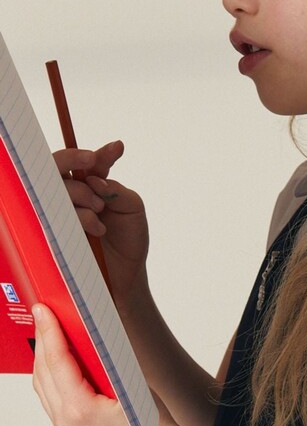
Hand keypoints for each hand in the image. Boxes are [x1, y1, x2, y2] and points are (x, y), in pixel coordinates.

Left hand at [31, 303, 180, 425]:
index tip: (44, 310)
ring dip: (43, 357)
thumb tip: (87, 333)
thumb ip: (104, 360)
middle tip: (44, 314)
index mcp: (80, 411)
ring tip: (49, 333)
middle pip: (43, 371)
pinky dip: (50, 375)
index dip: (50, 331)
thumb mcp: (130, 382)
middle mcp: (66, 422)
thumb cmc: (153, 425)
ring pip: (41, 384)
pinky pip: (49, 397)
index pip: (57, 362)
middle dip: (43, 340)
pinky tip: (57, 361)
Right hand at [52, 140, 149, 310]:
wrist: (126, 277)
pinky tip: (97, 228)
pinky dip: (79, 215)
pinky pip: (55, 212)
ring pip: (58, 187)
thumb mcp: (133, 209)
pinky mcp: (54, 230)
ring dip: (81, 194)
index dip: (100, 152)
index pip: (89, 162)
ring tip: (100, 213)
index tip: (117, 149)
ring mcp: (61, 211)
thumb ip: (116, 189)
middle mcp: (73, 195)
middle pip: (58, 165)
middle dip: (75, 162)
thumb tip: (95, 180)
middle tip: (97, 180)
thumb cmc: (129, 242)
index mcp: (92, 185)